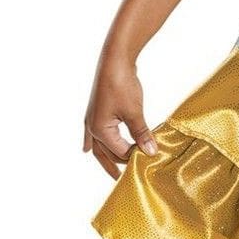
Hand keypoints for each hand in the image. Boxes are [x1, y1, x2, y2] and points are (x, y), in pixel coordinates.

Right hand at [85, 54, 162, 179]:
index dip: (136, 157)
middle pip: (107, 153)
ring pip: (99, 145)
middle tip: (127, 178)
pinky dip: (93, 143)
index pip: (121, 152)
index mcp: (101, 130)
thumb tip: (151, 153)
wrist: (114, 60)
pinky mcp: (96, 111)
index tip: (151, 161)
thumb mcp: (134, 112)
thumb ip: (142, 134)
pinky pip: (93, 134)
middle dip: (118, 164)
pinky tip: (87, 149)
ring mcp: (92, 119)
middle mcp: (92, 127)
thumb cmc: (122, 85)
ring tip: (112, 172)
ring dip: (106, 158)